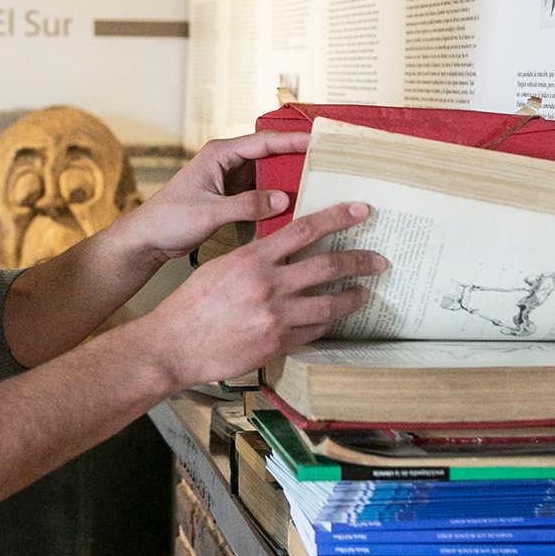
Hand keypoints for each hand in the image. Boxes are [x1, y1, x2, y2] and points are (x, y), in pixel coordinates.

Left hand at [117, 130, 307, 264]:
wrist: (148, 238)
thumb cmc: (168, 219)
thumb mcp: (209, 212)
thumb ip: (245, 205)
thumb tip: (281, 199)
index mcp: (218, 154)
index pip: (263, 142)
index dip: (292, 141)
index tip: (318, 142)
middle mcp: (227, 163)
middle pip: (271, 155)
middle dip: (298, 157)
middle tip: (327, 162)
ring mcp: (231, 180)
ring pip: (269, 175)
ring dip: (290, 179)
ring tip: (319, 184)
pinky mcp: (233, 197)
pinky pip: (262, 193)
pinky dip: (278, 198)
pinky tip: (297, 207)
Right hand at [133, 201, 384, 389]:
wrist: (175, 344)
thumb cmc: (192, 304)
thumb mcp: (222, 266)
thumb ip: (256, 256)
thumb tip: (284, 248)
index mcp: (252, 259)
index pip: (304, 230)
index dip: (337, 218)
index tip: (360, 211)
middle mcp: (268, 285)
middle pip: (327, 266)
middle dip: (359, 261)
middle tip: (379, 259)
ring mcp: (275, 317)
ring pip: (329, 304)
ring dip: (352, 297)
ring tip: (364, 293)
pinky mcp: (277, 344)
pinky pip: (312, 331)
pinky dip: (326, 323)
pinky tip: (333, 319)